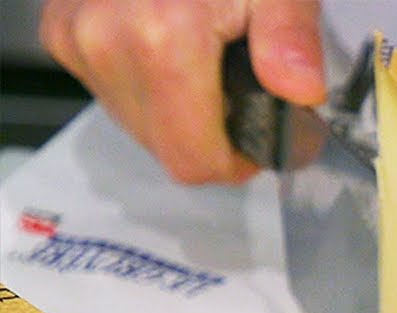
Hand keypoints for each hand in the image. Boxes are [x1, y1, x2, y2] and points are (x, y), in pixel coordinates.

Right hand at [40, 0, 326, 183]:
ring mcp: (76, 36)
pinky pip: (110, 91)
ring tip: (207, 67)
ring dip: (177, 112)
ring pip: (136, 124)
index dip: (234, 163)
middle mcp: (106, 42)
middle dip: (209, 136)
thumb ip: (290, 39)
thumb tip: (301, 91)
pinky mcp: (61, 31)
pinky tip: (171, 52)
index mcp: (162, 40)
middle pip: (164, 148)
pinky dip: (146, 86)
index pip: (193, 159)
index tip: (260, 142)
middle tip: (242, 96)